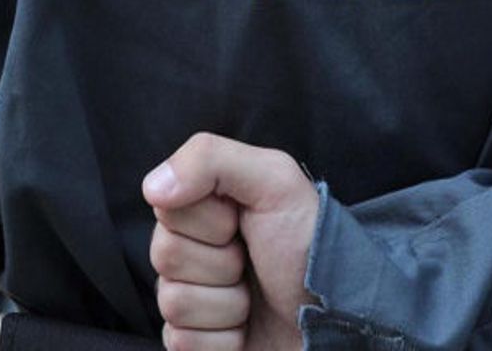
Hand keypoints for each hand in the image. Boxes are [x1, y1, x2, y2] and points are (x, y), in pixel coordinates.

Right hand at [144, 133, 319, 350]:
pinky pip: (182, 344)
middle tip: (252, 263)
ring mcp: (192, 300)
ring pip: (171, 303)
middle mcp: (193, 251)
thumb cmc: (311, 246)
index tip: (243, 223)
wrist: (339, 320)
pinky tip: (246, 329)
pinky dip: (223, 341)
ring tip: (255, 298)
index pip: (165, 207)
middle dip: (219, 264)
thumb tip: (152, 187)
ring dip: (226, 305)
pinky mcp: (196, 343)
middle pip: (164, 255)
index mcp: (205, 207)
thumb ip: (210, 160)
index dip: (209, 220)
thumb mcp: (274, 181)